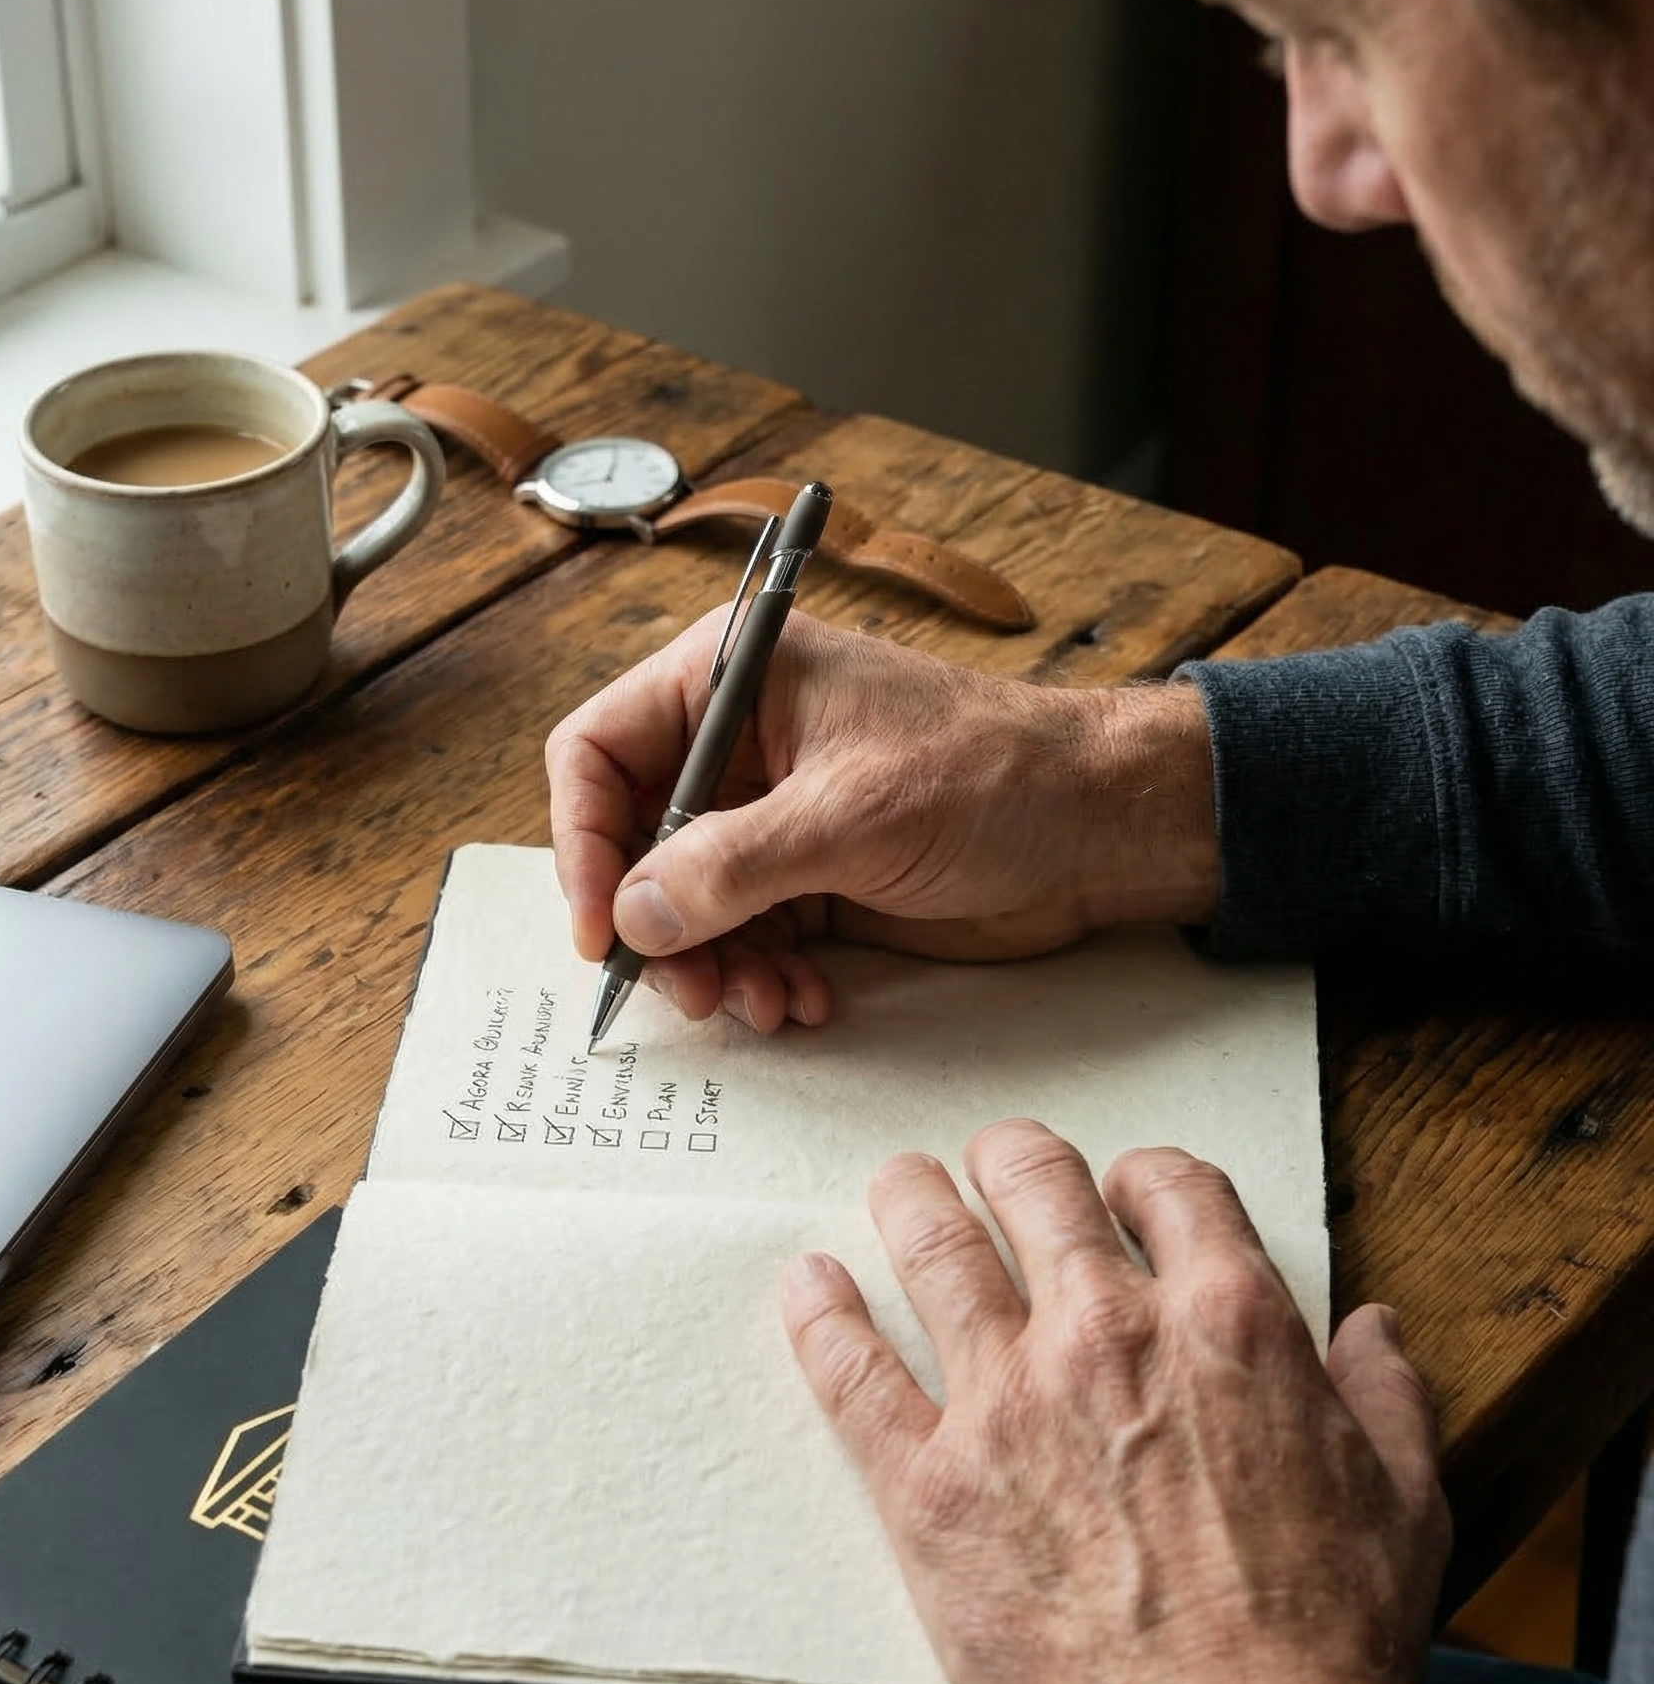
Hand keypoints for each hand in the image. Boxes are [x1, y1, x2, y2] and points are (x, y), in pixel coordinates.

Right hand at [545, 610, 1218, 1030]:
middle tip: (689, 991)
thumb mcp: (849, 815)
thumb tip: (634, 917)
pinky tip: (804, 1000)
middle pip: (632, 841)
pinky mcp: (808, 875)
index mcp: (730, 678)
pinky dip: (759, 976)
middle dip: (656, 925)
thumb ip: (730, 865)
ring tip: (763, 1005)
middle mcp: (737, 743)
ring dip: (713, 966)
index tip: (601, 927)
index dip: (583, 841)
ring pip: (685, 903)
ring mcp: (771, 814)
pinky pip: (744, 935)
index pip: (598, 750)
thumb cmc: (991, 776)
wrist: (1099, 827)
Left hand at [782, 1121, 1448, 1683]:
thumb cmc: (1322, 1645)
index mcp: (1225, 1323)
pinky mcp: (929, 1481)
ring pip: (934, 1244)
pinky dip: (821, 1315)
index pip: (1169, 1186)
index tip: (1124, 1194)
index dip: (1143, 1178)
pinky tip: (810, 1283)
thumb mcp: (1403, 1503)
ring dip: (911, 1198)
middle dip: (1012, 1160)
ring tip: (900, 1184)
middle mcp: (1107, 1335)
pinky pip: (852, 1371)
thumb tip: (1370, 1330)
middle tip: (992, 1164)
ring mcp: (1006, 1401)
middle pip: (1034, 1185)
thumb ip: (1385, 1396)